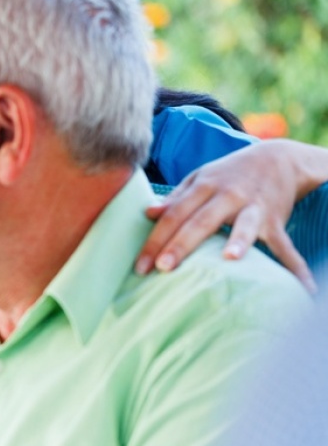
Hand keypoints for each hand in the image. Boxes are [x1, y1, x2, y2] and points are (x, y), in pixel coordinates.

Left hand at [136, 140, 316, 292]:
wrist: (278, 157)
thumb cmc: (229, 174)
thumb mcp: (200, 178)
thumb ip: (175, 197)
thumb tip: (148, 213)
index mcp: (204, 187)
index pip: (175, 214)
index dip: (156, 239)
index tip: (141, 265)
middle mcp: (228, 195)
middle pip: (200, 221)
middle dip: (181, 245)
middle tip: (163, 268)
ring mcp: (254, 207)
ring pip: (243, 225)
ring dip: (239, 241)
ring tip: (230, 259)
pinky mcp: (276, 219)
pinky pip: (285, 245)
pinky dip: (295, 266)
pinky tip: (304, 288)